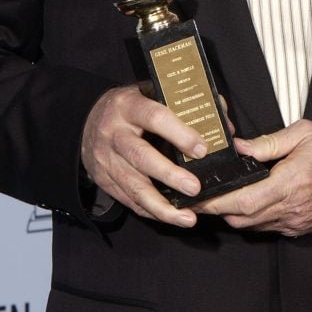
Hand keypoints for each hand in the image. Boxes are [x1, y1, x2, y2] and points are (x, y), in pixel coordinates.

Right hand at [81, 82, 208, 226]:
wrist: (87, 121)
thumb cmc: (130, 107)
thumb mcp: (150, 94)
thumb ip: (186, 106)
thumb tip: (224, 125)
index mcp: (128, 106)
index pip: (155, 118)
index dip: (179, 134)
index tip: (202, 149)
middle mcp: (114, 132)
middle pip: (141, 156)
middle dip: (170, 175)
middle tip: (195, 188)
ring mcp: (106, 158)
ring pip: (133, 185)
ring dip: (162, 205)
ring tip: (187, 217)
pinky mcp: (104, 179)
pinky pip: (128, 199)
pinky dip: (151, 211)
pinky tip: (171, 217)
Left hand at [199, 120, 311, 236]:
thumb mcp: (304, 134)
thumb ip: (268, 142)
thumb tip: (239, 147)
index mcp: (289, 184)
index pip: (242, 201)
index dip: (215, 203)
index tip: (197, 198)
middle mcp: (290, 209)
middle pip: (241, 219)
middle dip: (218, 210)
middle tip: (200, 197)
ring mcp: (295, 223)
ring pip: (252, 227)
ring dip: (234, 216)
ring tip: (221, 198)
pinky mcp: (300, 229)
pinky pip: (268, 228)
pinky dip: (253, 219)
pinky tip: (249, 203)